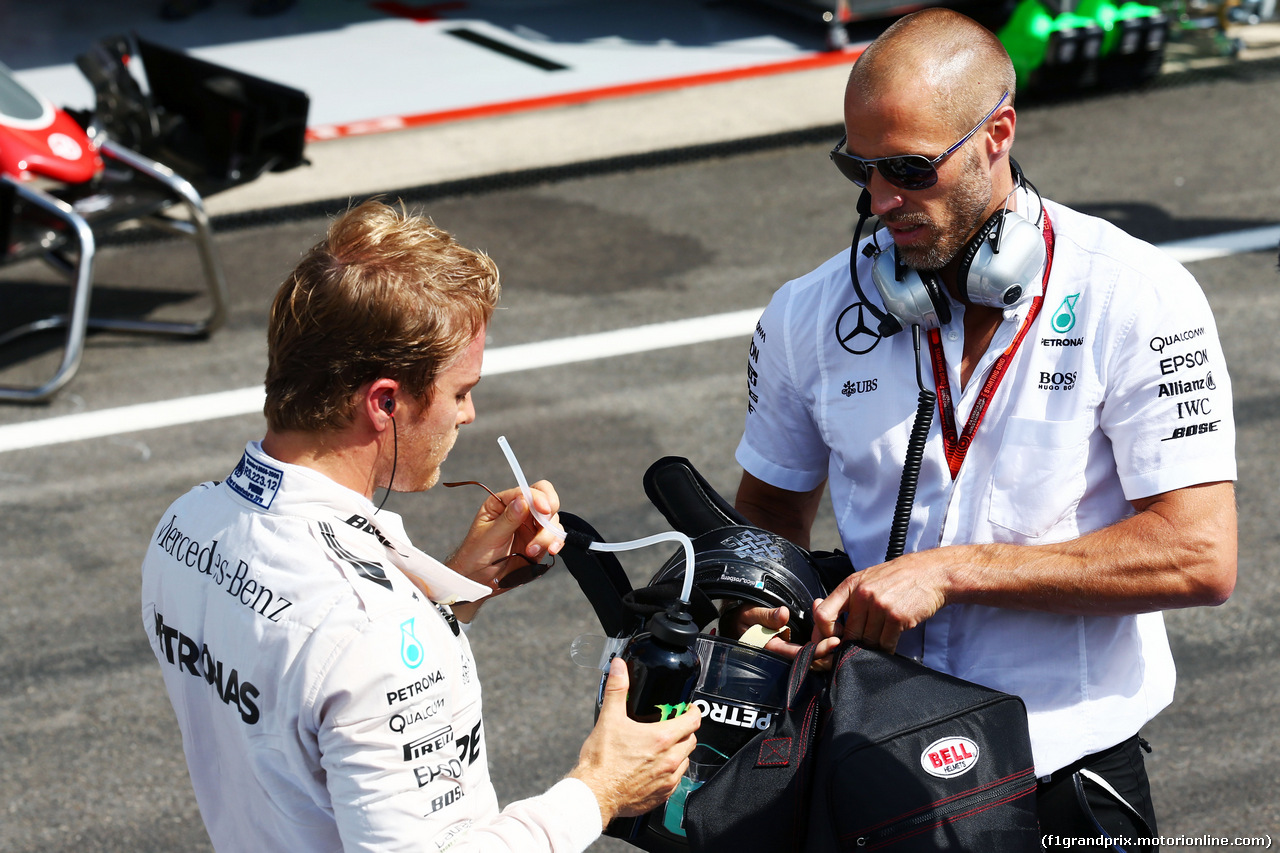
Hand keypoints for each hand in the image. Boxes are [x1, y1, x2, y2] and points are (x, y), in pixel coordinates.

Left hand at [447, 479, 562, 590]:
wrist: (479, 581)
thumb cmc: (475, 555)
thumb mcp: (489, 536)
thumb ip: (508, 518)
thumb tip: (524, 500)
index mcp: (503, 503)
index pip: (526, 492)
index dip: (538, 498)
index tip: (543, 510)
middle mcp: (520, 511)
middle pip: (546, 500)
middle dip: (549, 512)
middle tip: (545, 525)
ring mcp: (531, 527)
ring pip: (553, 520)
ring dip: (548, 535)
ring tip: (531, 551)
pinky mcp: (539, 542)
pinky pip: (555, 537)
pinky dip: (556, 543)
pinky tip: (549, 551)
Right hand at [570, 658, 700, 826]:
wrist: (594, 793)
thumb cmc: (602, 761)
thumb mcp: (609, 718)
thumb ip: (617, 689)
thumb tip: (619, 667)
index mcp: (662, 739)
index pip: (693, 721)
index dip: (693, 711)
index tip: (688, 708)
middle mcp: (669, 760)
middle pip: (691, 740)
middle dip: (684, 730)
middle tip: (671, 725)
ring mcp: (668, 779)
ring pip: (685, 760)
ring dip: (678, 751)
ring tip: (662, 747)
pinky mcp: (662, 795)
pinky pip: (676, 780)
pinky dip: (671, 771)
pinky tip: (655, 767)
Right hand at [721, 603, 838, 667]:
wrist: (739, 619)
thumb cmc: (742, 617)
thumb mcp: (751, 614)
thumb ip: (766, 616)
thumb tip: (783, 615)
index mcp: (774, 649)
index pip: (800, 655)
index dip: (818, 650)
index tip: (834, 641)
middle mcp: (784, 653)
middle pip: (811, 658)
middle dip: (828, 649)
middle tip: (843, 635)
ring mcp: (790, 648)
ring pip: (814, 651)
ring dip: (827, 640)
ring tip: (840, 624)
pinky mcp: (795, 642)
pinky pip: (813, 643)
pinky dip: (822, 633)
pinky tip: (830, 620)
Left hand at [814, 552, 947, 652]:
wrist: (931, 573)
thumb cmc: (898, 578)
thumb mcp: (867, 580)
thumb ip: (848, 599)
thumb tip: (824, 620)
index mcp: (850, 585)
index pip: (822, 615)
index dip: (824, 633)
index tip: (834, 639)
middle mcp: (862, 594)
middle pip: (847, 633)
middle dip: (854, 643)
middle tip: (862, 646)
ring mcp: (879, 605)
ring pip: (867, 641)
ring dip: (873, 647)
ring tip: (880, 641)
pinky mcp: (896, 617)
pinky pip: (885, 643)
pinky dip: (888, 648)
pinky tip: (891, 642)